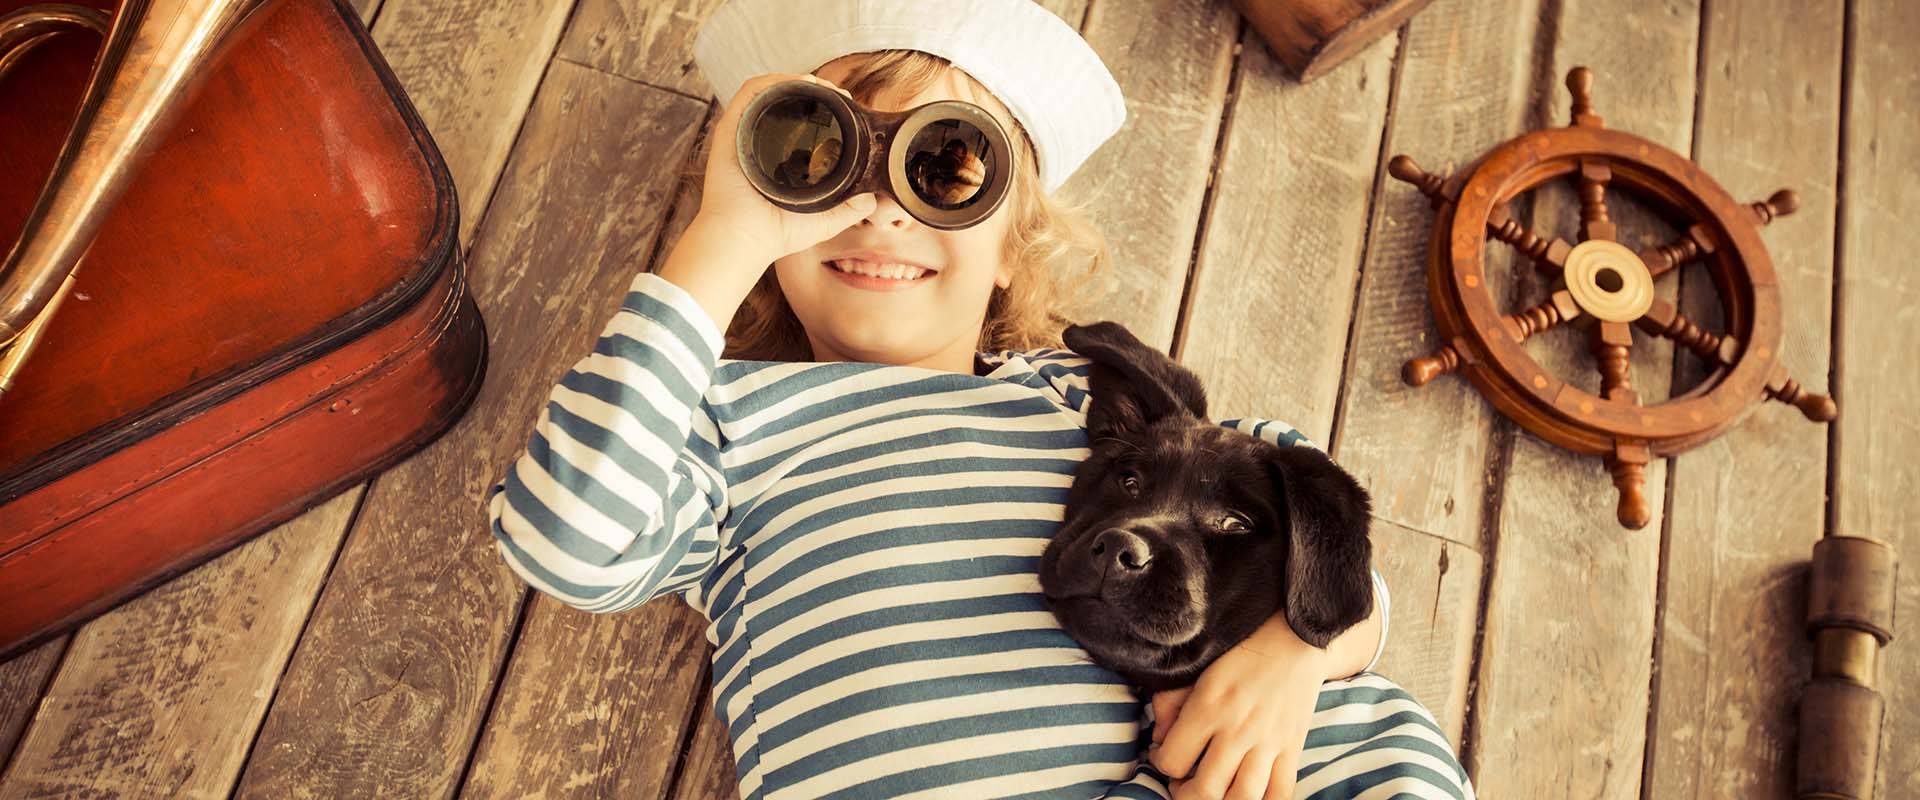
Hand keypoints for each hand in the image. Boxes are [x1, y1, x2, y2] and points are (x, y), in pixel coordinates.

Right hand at [697, 72, 877, 266]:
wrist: (744, 239)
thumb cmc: (776, 234)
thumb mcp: (824, 220)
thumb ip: (850, 210)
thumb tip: (871, 197)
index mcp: (776, 159)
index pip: (799, 122)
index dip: (824, 108)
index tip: (847, 107)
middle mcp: (758, 142)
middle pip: (786, 101)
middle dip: (814, 90)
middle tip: (839, 95)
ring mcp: (743, 133)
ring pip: (769, 90)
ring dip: (796, 80)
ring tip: (822, 84)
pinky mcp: (730, 129)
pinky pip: (750, 92)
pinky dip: (774, 81)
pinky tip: (799, 82)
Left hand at [1149, 623, 1329, 799]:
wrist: (1295, 639)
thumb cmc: (1241, 652)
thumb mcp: (1197, 669)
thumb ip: (1170, 703)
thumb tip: (1159, 739)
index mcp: (1209, 708)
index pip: (1172, 761)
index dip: (1160, 763)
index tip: (1164, 754)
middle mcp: (1238, 730)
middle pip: (1205, 791)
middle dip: (1185, 796)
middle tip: (1182, 784)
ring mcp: (1269, 743)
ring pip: (1243, 799)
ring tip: (1212, 792)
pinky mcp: (1293, 749)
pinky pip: (1281, 794)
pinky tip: (1247, 794)